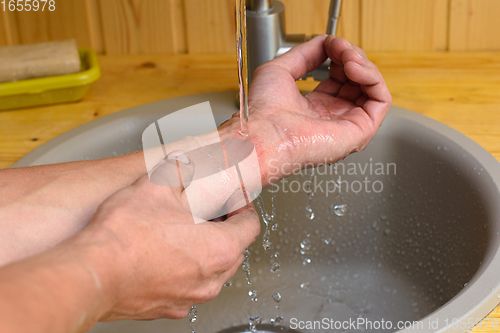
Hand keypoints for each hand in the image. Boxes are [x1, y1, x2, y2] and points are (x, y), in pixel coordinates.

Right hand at [77, 175, 259, 320]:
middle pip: (234, 251)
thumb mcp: (157, 186)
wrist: (92, 273)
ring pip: (213, 272)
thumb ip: (179, 170)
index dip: (245, 208)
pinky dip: (184, 272)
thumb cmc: (126, 236)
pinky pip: (187, 287)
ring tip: (185, 233)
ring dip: (206, 252)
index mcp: (219, 248)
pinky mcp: (167, 308)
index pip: (251, 226)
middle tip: (210, 214)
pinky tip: (164, 256)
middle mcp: (210, 279)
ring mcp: (189, 297)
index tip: (236, 202)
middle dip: (226, 230)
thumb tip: (185, 162)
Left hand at [220, 35, 391, 182]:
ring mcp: (347, 125)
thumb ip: (305, 54)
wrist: (264, 133)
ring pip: (373, 88)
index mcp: (313, 108)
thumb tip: (325, 42)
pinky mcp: (360, 131)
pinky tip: (355, 69)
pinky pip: (382, 100)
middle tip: (339, 48)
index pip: (340, 77)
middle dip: (352, 56)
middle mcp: (332, 118)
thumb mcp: (280, 69)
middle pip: (358, 81)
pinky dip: (373, 78)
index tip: (330, 44)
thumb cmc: (263, 113)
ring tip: (348, 57)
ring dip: (364, 64)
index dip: (339, 55)